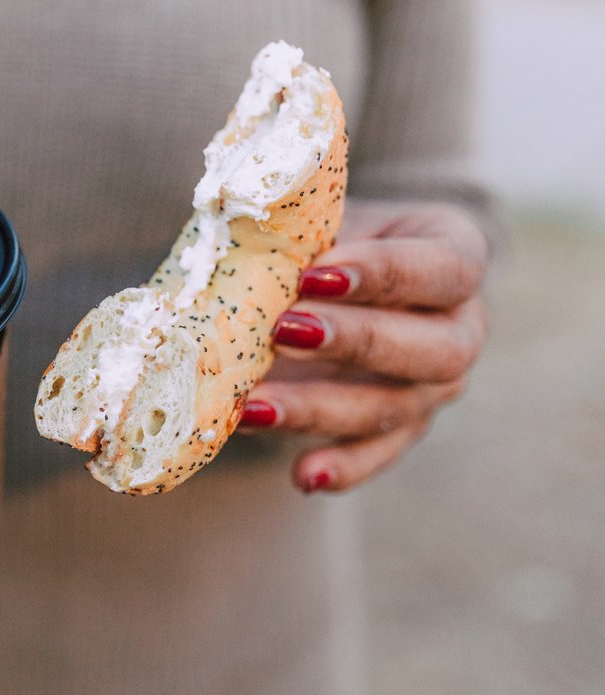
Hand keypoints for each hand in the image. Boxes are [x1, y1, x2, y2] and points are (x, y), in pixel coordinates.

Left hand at [238, 201, 489, 492]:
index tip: (314, 276)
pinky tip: (301, 476)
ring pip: (394, 407)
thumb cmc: (329, 236)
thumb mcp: (323, 218)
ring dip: (319, 409)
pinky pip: (378, 454)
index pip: (442, 268)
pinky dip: (342, 468)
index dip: (382, 274)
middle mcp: (461, 326)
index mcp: (454, 255)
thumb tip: (234, 240)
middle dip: (355, 342)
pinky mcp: (402, 428)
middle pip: (433, 348)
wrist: (338, 274)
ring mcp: (435, 385)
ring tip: (252, 408)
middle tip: (282, 333)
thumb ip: (299, 229)